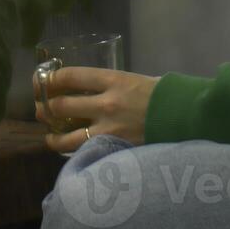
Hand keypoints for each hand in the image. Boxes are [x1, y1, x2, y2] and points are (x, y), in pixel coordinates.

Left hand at [33, 67, 158, 152]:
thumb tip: (92, 89)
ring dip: (53, 136)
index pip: (70, 76)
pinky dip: (75, 151)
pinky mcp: (115, 149)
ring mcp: (110, 130)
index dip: (50, 79)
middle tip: (41, 109)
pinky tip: (71, 150)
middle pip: (62, 105)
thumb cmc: (165, 95)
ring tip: (50, 135)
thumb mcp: (137, 80)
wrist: (188, 118)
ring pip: (67, 137)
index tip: (42, 82)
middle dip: (45, 107)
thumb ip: (113, 85)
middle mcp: (106, 104)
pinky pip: (86, 151)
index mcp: (113, 80)